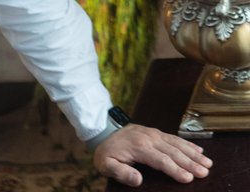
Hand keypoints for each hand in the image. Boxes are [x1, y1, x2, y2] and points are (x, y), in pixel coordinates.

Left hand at [93, 124, 212, 186]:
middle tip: (205, 172)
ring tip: (208, 163)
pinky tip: (199, 150)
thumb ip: (121, 173)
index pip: (161, 160)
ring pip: (176, 143)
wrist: (103, 131)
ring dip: (193, 153)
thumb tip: (138, 180)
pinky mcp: (155, 132)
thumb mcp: (106, 164)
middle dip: (190, 162)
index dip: (175, 170)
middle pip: (173, 151)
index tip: (189, 178)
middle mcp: (148, 138)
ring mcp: (153, 133)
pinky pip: (174, 137)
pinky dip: (187, 144)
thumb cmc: (107, 152)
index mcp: (139, 147)